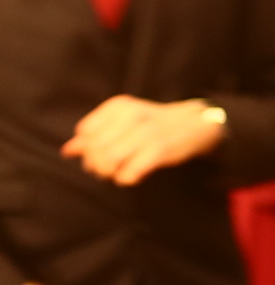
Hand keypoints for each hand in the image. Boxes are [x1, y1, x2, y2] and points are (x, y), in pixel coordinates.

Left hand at [62, 96, 224, 186]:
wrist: (196, 125)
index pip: (85, 132)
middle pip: (95, 149)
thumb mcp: (123, 121)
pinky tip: (131, 175)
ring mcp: (147, 133)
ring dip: (108, 173)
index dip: (86, 148)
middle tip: (103, 169)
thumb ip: (94, 134)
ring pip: (109, 162)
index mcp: (120, 105)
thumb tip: (67, 151)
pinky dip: (125, 179)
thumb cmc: (153, 124)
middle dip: (95, 164)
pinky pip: (128, 174)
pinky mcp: (160, 151)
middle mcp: (132, 116)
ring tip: (115, 173)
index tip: (97, 153)